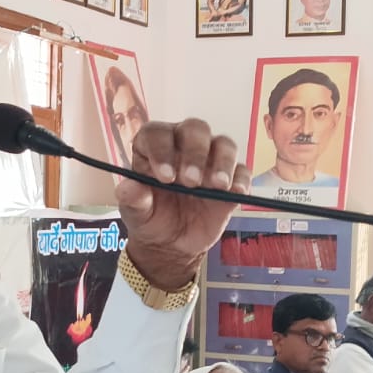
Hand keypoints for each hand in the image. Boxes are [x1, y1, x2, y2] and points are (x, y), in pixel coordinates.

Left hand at [117, 118, 248, 289]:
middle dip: (195, 152)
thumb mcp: (135, 213)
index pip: (157, 133)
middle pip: (195, 129)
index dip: (161, 149)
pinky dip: (241, 179)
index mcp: (154, 147)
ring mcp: (210, 160)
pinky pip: (242, 170)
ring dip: (222, 161)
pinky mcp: (230, 179)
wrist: (171, 243)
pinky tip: (236, 192)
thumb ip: (132, 199)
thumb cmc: (150, 219)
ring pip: (224, 144)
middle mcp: (183, 146)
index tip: (165, 176)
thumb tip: (130, 188)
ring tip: (217, 185)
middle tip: (191, 181)